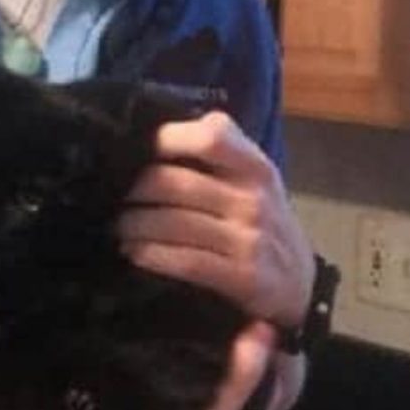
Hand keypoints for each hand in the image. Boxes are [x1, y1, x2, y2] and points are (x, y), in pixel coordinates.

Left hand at [116, 111, 314, 327]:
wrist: (299, 283)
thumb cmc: (258, 218)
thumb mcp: (250, 177)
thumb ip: (216, 148)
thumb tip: (155, 126)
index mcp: (254, 166)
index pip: (209, 137)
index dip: (165, 138)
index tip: (133, 146)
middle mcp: (254, 199)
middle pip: (175, 183)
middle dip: (133, 189)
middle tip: (110, 194)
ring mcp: (251, 239)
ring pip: (174, 223)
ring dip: (134, 225)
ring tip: (117, 226)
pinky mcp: (246, 278)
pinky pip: (187, 261)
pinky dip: (152, 255)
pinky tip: (134, 252)